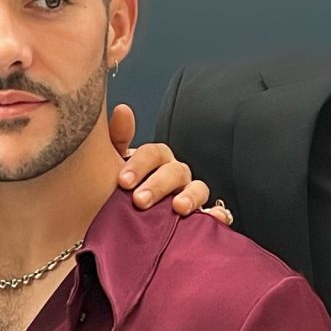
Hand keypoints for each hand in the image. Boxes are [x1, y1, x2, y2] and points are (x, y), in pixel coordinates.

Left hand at [108, 103, 231, 223]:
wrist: (123, 220)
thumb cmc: (122, 189)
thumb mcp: (112, 164)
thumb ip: (117, 139)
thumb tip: (123, 110)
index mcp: (157, 160)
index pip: (154, 153)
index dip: (140, 165)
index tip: (123, 181)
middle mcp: (176, 175)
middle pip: (176, 171)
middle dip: (158, 185)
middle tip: (139, 201)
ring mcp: (189, 195)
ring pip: (199, 189)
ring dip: (190, 197)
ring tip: (178, 208)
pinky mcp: (199, 218)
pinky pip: (215, 214)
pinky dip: (218, 215)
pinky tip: (214, 218)